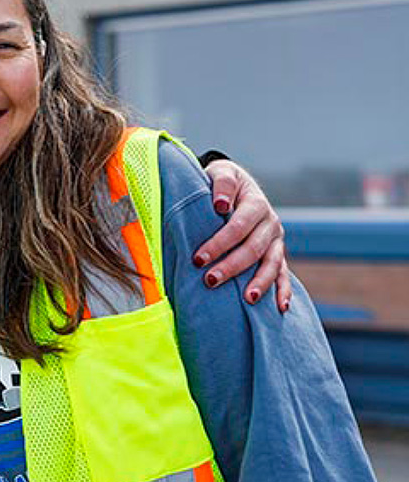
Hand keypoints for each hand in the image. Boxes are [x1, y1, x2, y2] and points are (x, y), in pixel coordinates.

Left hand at [196, 159, 291, 312]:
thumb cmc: (221, 181)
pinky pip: (283, 273)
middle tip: (210, 280)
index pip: (238, 226)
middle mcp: (270, 223)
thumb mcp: (221, 173)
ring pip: (271, 263)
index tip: (198, 258)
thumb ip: (222, 184)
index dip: (220, 243)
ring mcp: (276, 240)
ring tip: (248, 299)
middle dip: (232, 266)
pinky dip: (284, 290)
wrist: (236, 185)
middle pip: (253, 248)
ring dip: (259, 282)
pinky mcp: (276, 253)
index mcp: (256, 203)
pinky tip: (281, 308)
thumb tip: (220, 205)